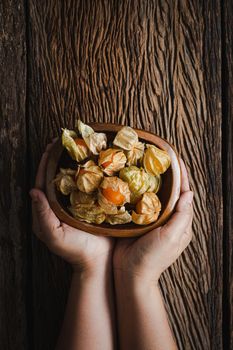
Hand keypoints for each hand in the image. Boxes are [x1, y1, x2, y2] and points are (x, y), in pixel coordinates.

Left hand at [30, 141, 113, 273]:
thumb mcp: (54, 236)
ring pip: (70, 178)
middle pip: (55, 176)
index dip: (46, 163)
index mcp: (48, 209)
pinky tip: (93, 163)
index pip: (43, 180)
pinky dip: (87, 172)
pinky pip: (86, 185)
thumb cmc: (74, 251)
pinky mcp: (89, 205)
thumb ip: (42, 215)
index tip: (51, 146)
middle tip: (62, 140)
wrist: (97, 261)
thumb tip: (33, 191)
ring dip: (71, 162)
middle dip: (56, 157)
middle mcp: (59, 204)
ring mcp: (74, 204)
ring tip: (76, 146)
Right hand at [113, 158, 193, 284]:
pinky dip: (140, 191)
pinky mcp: (138, 221)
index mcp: (180, 223)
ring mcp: (152, 220)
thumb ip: (181, 215)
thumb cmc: (153, 257)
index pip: (184, 196)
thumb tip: (189, 193)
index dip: (182, 178)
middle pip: (171, 193)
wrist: (129, 272)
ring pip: (155, 196)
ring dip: (153, 182)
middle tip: (160, 159)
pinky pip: (141, 202)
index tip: (178, 161)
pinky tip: (134, 181)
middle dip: (168, 177)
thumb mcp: (171, 236)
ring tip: (147, 166)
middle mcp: (168, 220)